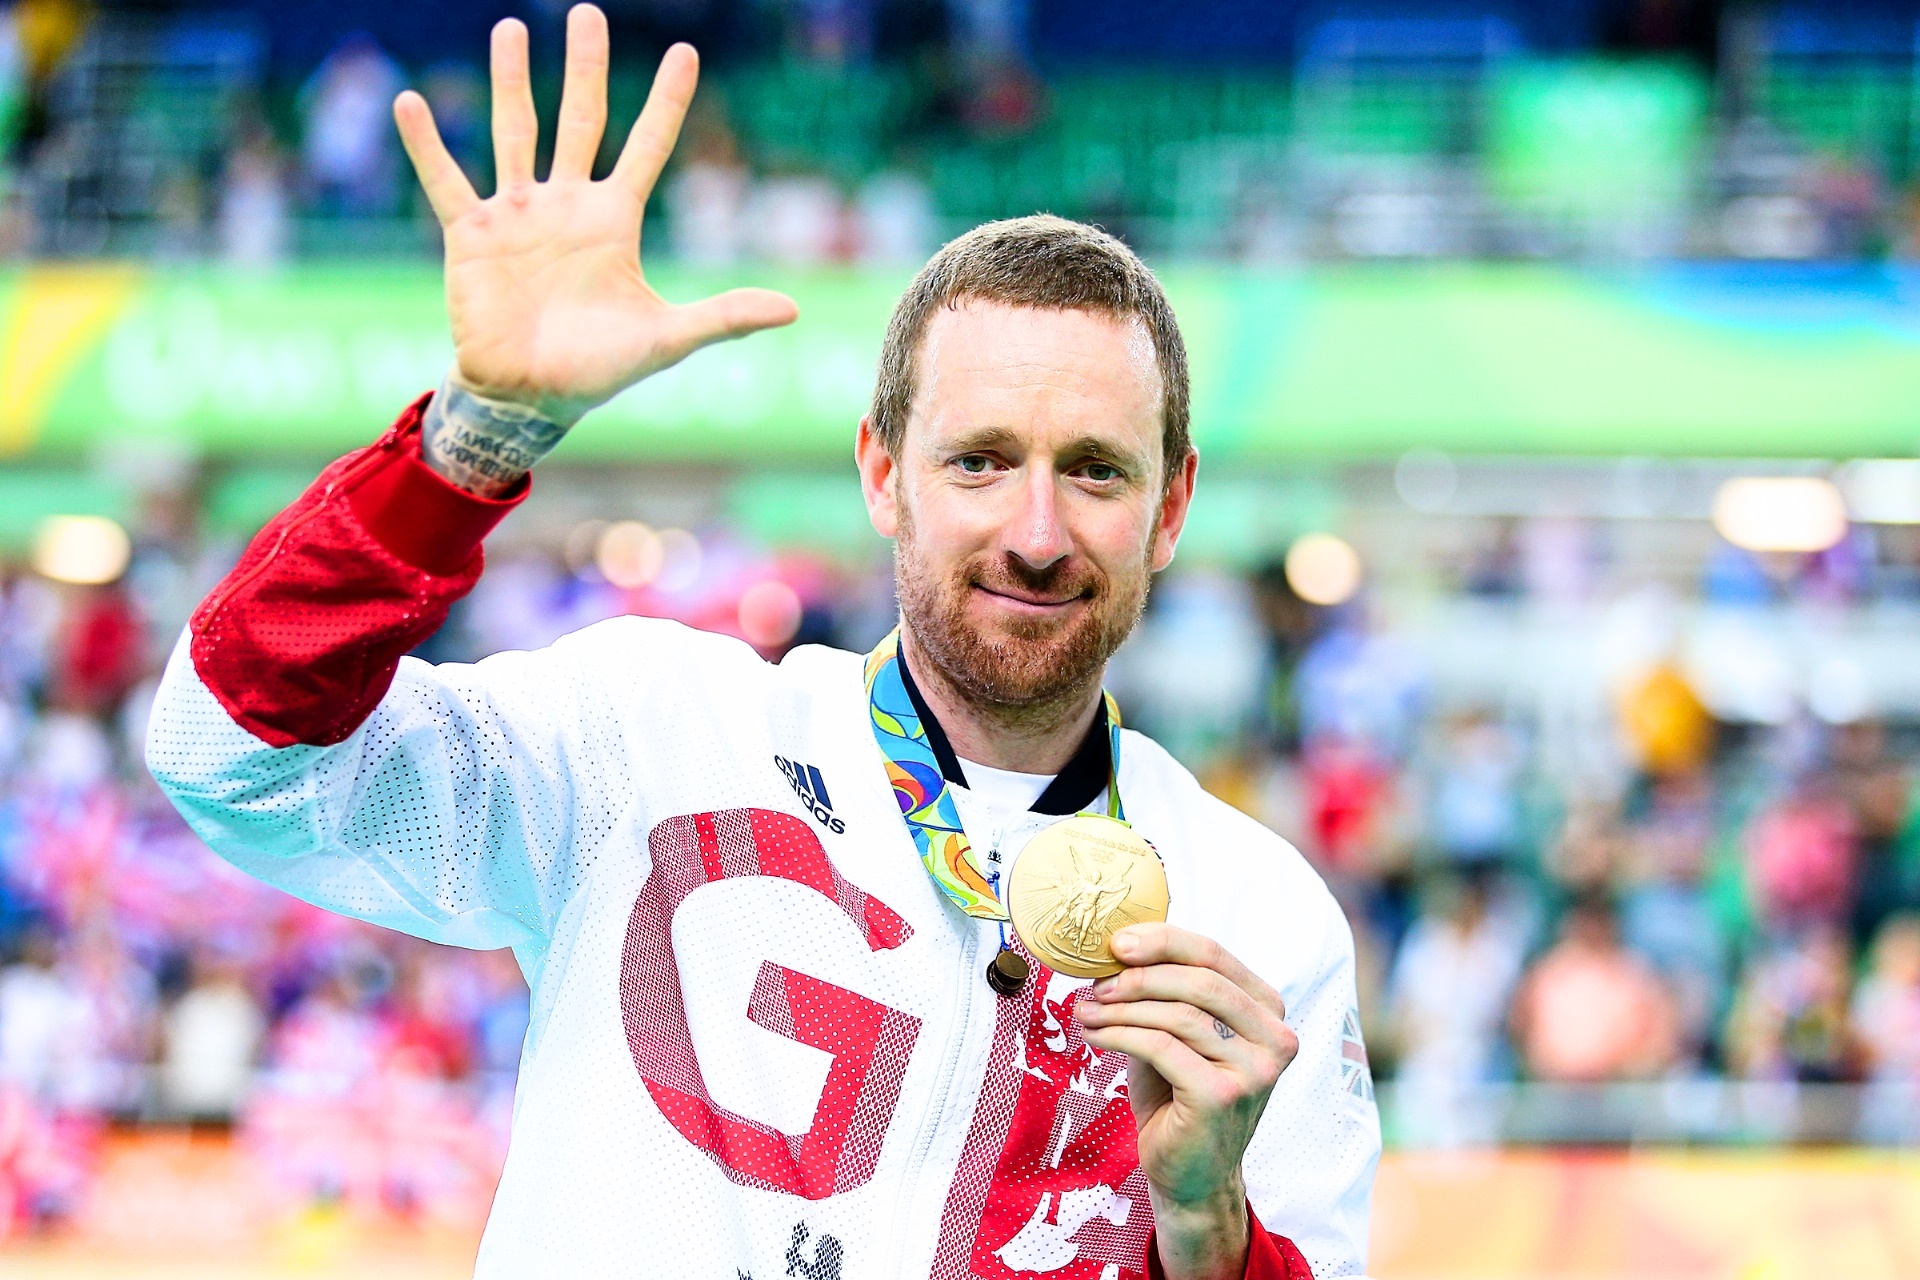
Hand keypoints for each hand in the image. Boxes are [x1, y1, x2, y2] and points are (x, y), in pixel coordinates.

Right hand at [393, 5, 797, 424]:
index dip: (666, 102)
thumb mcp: (667, 339)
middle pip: (580, 119)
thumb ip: (724, 316)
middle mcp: (566, 204)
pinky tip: (410, 103)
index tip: (685, 52)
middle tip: (588, 12)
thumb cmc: (598, 369)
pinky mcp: (472, 235)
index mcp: (614, 220)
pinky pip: (446, 182)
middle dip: (586, 68)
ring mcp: (516, 213)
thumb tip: (791, 310)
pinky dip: (428, 146)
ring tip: (510, 30)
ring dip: (512, 82)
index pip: (646, 146)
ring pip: (515, 131)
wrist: (531, 397)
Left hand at [1074, 924, 1296, 1279]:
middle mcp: (1274, 1037)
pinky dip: (1120, 1034)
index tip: (1116, 941)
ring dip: (1122, 1007)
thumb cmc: (1179, 1096)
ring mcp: (1254, 1070)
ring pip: (1178, 1014)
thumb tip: (1118, 947)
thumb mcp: (1177, 1033)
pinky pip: (1162, 1047)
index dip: (1162, 940)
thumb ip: (1165, 991)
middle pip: (1201, 979)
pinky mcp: (1223, 1096)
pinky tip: (1095, 1034)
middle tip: (1097, 981)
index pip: (1214, 955)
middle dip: (1140, 974)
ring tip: (1087, 1010)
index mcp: (1266, 1010)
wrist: (1191, 1174)